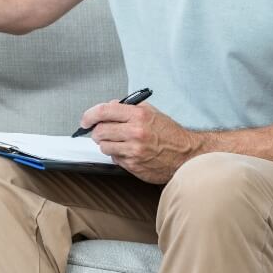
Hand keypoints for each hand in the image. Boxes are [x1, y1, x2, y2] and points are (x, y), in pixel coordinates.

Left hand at [81, 100, 200, 183]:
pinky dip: (117, 155)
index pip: (104, 111)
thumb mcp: (152, 112)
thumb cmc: (170, 134)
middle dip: (96, 132)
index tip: (85, 120)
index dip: (89, 115)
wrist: (186, 155)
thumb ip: (129, 108)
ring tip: (117, 141)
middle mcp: (135, 132)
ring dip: (106, 144)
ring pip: (103, 146)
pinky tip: (128, 151)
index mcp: (139, 115)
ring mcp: (134, 151)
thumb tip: (109, 106)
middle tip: (100, 132)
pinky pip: (114, 159)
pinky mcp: (134, 165)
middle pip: (99, 131)